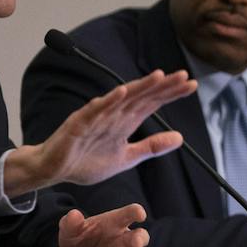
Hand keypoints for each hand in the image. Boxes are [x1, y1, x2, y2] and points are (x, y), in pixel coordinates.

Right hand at [5, 69, 196, 195]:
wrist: (55, 170)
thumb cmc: (87, 161)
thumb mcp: (127, 158)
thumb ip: (151, 147)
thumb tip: (180, 138)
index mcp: (125, 121)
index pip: (152, 103)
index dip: (170, 93)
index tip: (191, 85)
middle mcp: (113, 114)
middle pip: (142, 96)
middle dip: (162, 86)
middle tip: (184, 76)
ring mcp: (96, 117)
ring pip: (122, 99)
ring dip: (140, 87)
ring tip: (159, 76)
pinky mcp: (79, 124)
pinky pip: (95, 111)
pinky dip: (108, 101)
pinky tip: (122, 91)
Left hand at [58, 204, 148, 246]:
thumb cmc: (77, 238)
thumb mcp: (70, 229)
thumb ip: (71, 222)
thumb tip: (74, 214)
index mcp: (115, 222)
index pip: (129, 213)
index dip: (136, 212)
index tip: (139, 213)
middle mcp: (122, 238)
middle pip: (140, 235)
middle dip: (140, 238)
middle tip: (136, 242)